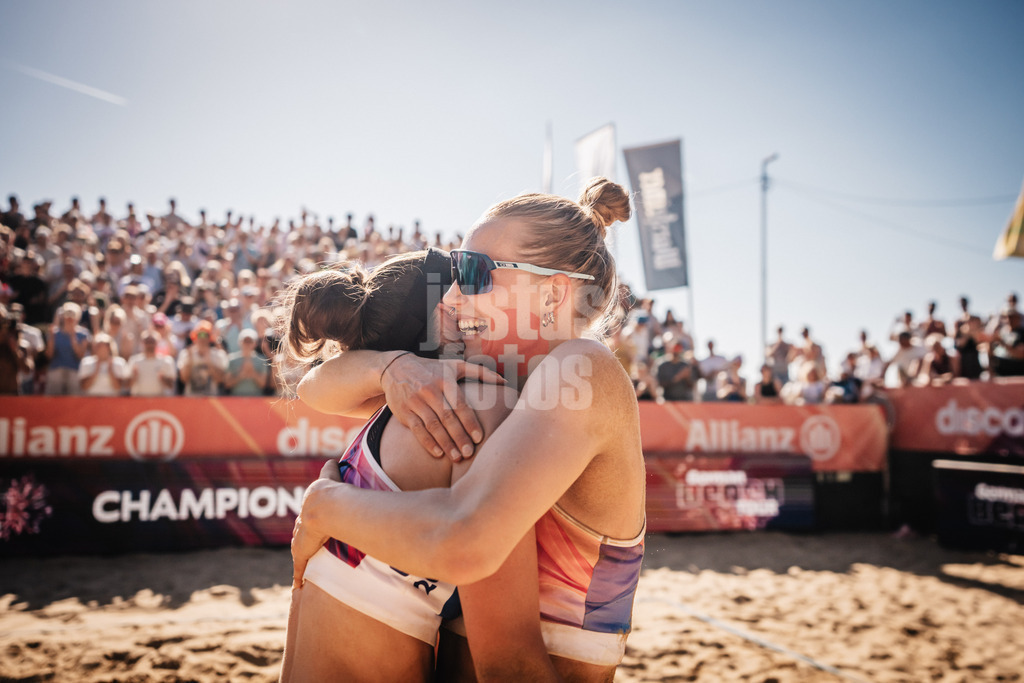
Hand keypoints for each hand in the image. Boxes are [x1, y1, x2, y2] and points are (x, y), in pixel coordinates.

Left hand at [290, 465, 338, 587]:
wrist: (323, 506)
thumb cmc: (329, 491)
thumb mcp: (330, 477)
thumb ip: (331, 468)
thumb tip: (332, 458)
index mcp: (309, 509)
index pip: (305, 518)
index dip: (308, 522)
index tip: (310, 526)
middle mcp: (302, 525)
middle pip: (300, 535)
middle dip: (302, 541)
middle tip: (308, 547)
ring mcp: (301, 541)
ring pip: (299, 553)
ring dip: (301, 560)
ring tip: (304, 570)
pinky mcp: (302, 554)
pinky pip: (299, 570)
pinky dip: (298, 578)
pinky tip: (297, 588)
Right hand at [381, 354, 504, 460]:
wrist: (396, 367)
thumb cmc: (433, 370)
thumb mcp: (455, 366)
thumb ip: (480, 373)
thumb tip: (505, 381)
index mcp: (445, 380)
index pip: (459, 404)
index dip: (469, 422)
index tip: (479, 438)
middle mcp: (429, 390)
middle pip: (447, 417)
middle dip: (459, 437)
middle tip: (470, 453)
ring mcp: (415, 401)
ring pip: (432, 426)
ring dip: (445, 443)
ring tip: (457, 457)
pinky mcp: (404, 412)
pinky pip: (417, 429)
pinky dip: (427, 442)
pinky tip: (438, 453)